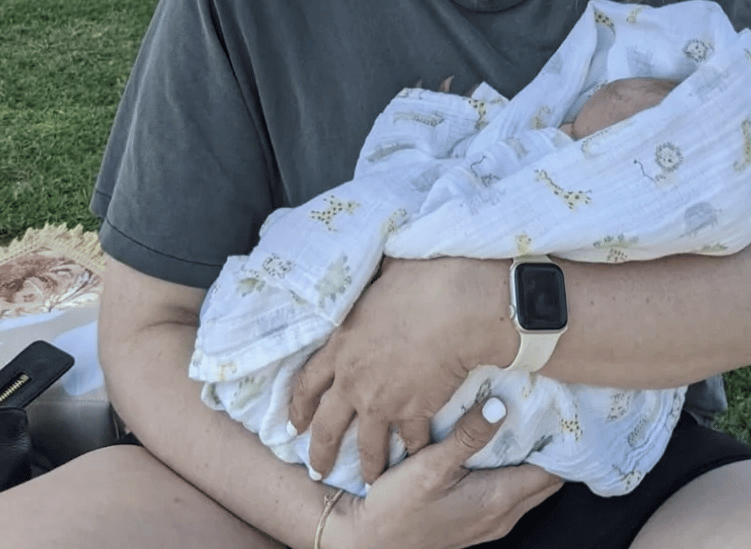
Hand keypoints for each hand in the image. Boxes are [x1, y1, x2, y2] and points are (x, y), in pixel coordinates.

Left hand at [289, 256, 510, 483]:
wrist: (455, 304)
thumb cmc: (420, 280)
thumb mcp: (380, 276)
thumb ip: (370, 290)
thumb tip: (376, 271)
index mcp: (341, 344)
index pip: (308, 383)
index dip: (299, 406)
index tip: (295, 424)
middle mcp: (354, 380)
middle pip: (327, 426)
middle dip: (320, 452)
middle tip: (318, 470)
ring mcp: (382, 401)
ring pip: (367, 445)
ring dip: (369, 465)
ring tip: (371, 479)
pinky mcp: (414, 412)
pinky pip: (411, 441)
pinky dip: (415, 450)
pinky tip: (417, 458)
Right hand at [327, 399, 562, 548]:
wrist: (369, 541)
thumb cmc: (398, 506)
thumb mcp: (431, 464)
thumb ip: (468, 436)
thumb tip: (501, 407)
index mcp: (497, 500)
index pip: (549, 471)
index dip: (558, 441)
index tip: (559, 409)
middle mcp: (502, 516)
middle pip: (544, 480)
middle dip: (548, 447)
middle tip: (544, 407)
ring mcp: (490, 522)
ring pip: (526, 486)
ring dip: (529, 458)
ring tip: (522, 418)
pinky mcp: (476, 521)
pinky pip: (509, 492)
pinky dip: (511, 469)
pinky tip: (494, 444)